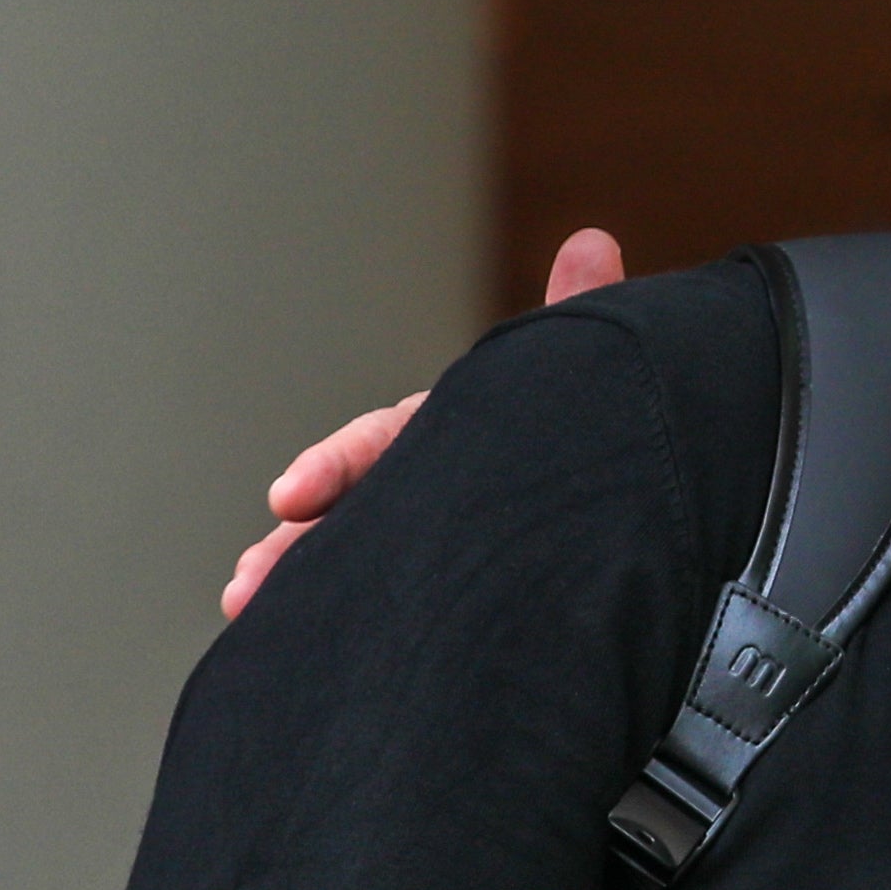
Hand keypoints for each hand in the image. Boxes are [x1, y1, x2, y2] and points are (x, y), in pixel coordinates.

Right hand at [220, 226, 624, 616]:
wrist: (643, 504)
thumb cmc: (603, 431)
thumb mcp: (583, 378)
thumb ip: (579, 315)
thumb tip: (592, 240)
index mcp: (455, 428)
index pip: (386, 442)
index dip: (335, 467)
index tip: (289, 496)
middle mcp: (434, 482)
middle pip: (352, 512)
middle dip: (294, 544)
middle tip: (248, 582)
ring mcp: (436, 537)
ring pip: (356, 561)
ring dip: (296, 585)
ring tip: (249, 615)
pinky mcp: (449, 590)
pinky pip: (386, 603)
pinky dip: (336, 620)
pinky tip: (289, 649)